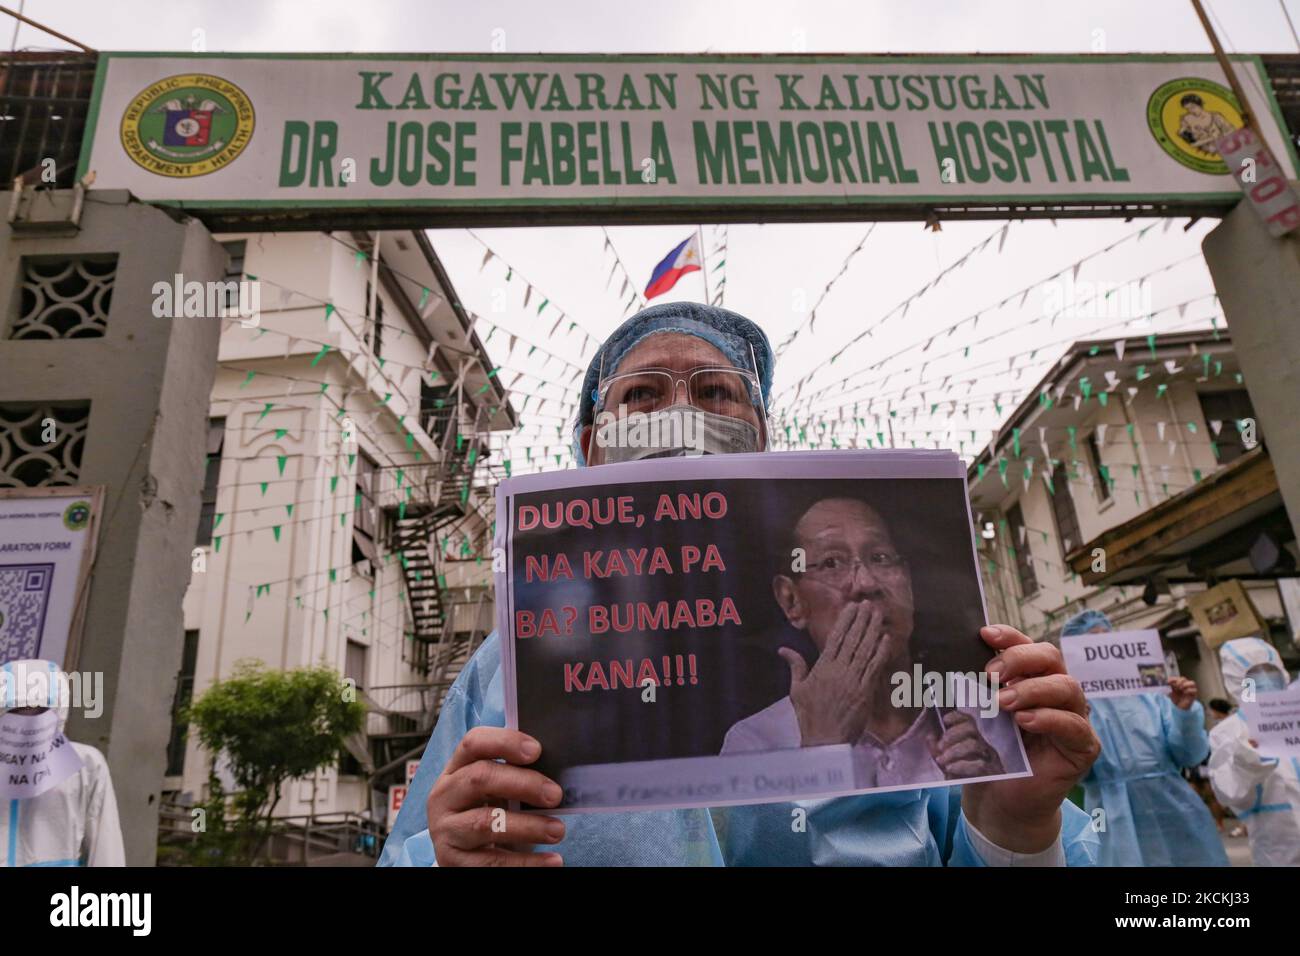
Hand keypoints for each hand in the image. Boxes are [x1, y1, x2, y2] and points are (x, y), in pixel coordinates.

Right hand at [426, 726, 565, 865]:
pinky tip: (552, 860)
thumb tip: (558, 771)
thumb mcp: (493, 791)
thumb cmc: (487, 813)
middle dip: (523, 784)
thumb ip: (514, 775)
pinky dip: (526, 862)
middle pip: (480, 778)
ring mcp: (445, 830)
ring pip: (485, 823)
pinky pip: (492, 862)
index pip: (473, 743)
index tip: (537, 750)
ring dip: (528, 826)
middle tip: (555, 795)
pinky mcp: (451, 861)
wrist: (464, 857)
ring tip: (558, 830)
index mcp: (455, 769)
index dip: (505, 742)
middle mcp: (444, 796)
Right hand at [779, 602, 893, 745]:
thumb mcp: (796, 689)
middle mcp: (839, 670)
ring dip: (873, 631)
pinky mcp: (865, 691)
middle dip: (862, 620)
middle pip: (853, 640)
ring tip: (879, 615)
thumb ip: (795, 666)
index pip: (836, 638)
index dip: (845, 621)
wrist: (825, 739)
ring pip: (865, 650)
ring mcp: (854, 680)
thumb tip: (783, 649)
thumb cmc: (809, 715)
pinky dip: (881, 652)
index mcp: (822, 667)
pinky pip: (874, 668)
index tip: (852, 607)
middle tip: (869, 604)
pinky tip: (886, 639)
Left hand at [930, 710, 1003, 778]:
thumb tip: (929, 736)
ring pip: (974, 745)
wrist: (980, 802)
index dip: (957, 717)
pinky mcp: (992, 775)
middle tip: (940, 746)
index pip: (969, 721)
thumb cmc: (964, 779)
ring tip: (941, 760)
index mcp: (974, 741)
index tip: (945, 720)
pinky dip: (961, 765)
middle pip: (971, 729)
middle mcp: (983, 747)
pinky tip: (950, 769)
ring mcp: (989, 760)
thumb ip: (938, 750)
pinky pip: (979, 765)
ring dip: (954, 751)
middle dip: (953, 734)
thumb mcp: (947, 762)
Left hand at [961, 625, 1099, 853]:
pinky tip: (1024, 721)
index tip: (984, 634)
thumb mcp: (980, 714)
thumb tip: (951, 660)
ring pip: (1067, 686)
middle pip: (1051, 657)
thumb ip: (978, 689)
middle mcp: (1057, 691)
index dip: (1010, 636)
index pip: (1027, 645)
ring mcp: (1074, 717)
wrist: (999, 799)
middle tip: (991, 675)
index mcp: (1032, 678)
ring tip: (1004, 702)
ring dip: (1032, 690)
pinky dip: (1049, 718)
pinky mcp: (1084, 746)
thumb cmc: (989, 752)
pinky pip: (1074, 725)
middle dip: (1019, 659)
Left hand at [1168, 676, 1198, 709]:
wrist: (1179, 708)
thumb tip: (1166, 682)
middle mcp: (1185, 685)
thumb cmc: (1175, 699)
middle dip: (1179, 681)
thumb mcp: (1171, 692)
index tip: (1168, 681)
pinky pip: (1194, 690)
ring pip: (1192, 683)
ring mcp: (1190, 689)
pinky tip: (1184, 692)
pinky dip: (1189, 690)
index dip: (1173, 678)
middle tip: (1176, 686)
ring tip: (1181, 688)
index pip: (1177, 678)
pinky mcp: (1194, 694)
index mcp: (1179, 683)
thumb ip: (1169, 687)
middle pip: (1184, 678)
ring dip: (1185, 684)